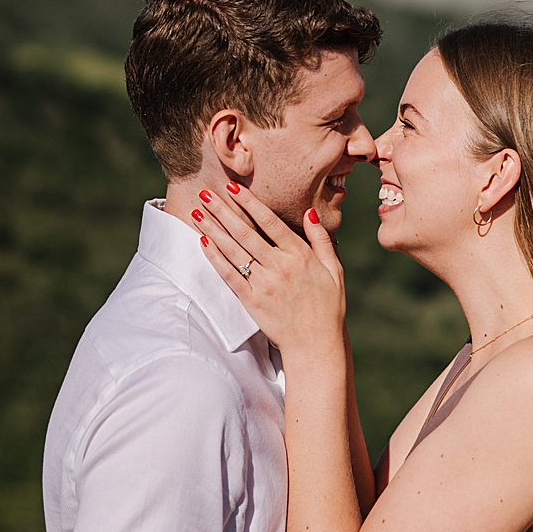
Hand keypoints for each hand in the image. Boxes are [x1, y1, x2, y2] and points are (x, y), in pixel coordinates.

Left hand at [196, 184, 344, 358]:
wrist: (316, 343)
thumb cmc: (328, 306)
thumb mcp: (334, 269)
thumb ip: (321, 239)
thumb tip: (310, 212)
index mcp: (300, 256)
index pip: (270, 222)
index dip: (250, 203)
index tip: (234, 188)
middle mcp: (280, 266)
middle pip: (246, 232)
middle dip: (224, 211)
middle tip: (206, 194)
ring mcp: (264, 283)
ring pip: (234, 250)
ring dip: (213, 229)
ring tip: (198, 212)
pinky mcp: (251, 300)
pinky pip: (229, 274)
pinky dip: (214, 257)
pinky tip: (203, 242)